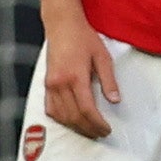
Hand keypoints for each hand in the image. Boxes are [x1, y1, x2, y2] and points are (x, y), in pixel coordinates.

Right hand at [43, 19, 122, 140]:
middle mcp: (59, 84)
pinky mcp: (45, 84)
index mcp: (75, 77)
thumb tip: (115, 101)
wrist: (62, 26)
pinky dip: (61, 118)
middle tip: (101, 133)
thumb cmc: (85, 39)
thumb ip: (109, 80)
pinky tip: (71, 121)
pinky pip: (50, 108)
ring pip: (61, 115)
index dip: (97, 123)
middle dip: (88, 128)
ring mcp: (50, 85)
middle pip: (73, 116)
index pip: (87, 109)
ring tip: (89, 130)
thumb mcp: (103, 57)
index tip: (107, 129)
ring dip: (75, 126)